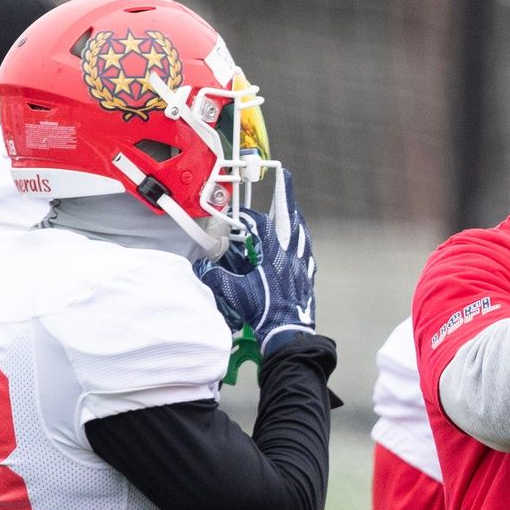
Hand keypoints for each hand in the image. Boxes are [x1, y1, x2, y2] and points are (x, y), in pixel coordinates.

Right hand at [195, 166, 318, 375]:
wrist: (290, 334)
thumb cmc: (265, 313)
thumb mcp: (235, 294)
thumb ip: (216, 277)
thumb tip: (202, 267)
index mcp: (273, 255)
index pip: (261, 225)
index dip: (249, 216)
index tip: (240, 216)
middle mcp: (290, 256)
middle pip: (289, 218)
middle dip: (286, 195)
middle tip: (287, 176)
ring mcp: (302, 266)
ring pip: (301, 233)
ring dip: (295, 218)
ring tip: (293, 209)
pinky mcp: (307, 278)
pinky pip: (306, 253)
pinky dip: (302, 242)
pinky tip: (302, 244)